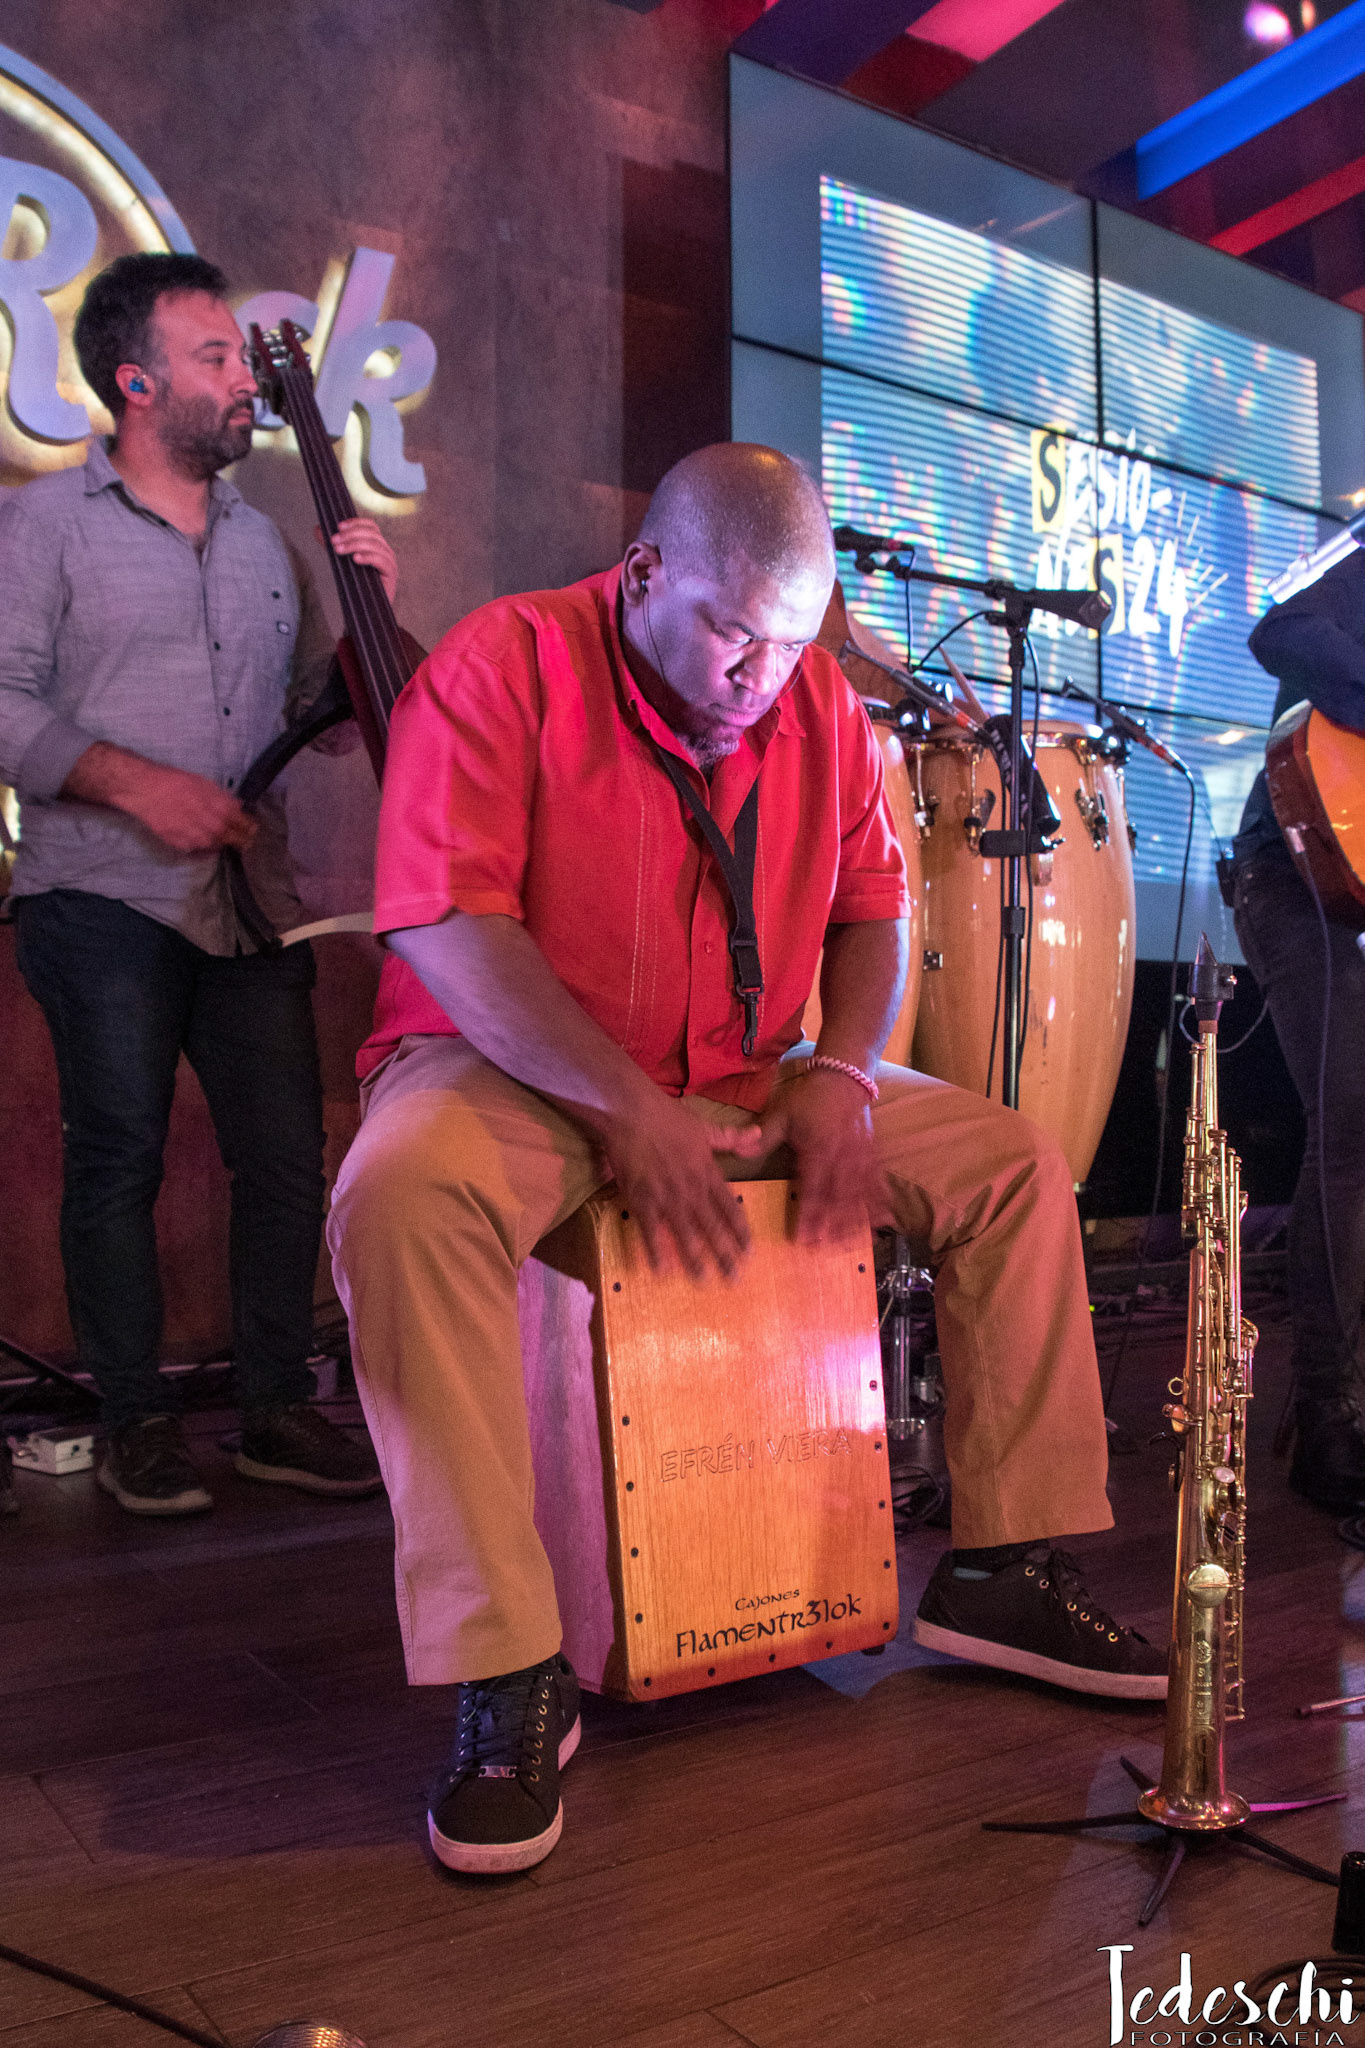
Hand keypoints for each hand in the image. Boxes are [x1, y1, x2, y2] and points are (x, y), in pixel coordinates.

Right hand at [119, 760, 257, 852]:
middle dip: (242, 840)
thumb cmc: (176, 782)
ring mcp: (197, 840)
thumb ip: (225, 798)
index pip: (246, 826)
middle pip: (235, 840)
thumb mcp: (206, 784)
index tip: (253, 828)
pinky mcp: (182, 845)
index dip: (251, 827)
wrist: (147, 790)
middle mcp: (213, 828)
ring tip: (219, 836)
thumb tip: (239, 806)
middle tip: (245, 839)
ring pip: (216, 845)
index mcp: (223, 811)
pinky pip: (198, 848)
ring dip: (221, 841)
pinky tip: (198, 835)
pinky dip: (202, 843)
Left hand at [322, 518, 397, 603]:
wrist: (365, 612)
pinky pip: (381, 561)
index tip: (339, 526)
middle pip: (372, 534)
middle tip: (334, 540)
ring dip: (354, 544)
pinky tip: (355, 559)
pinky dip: (367, 557)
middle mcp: (385, 552)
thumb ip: (333, 545)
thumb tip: (318, 529)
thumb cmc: (356, 586)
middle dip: (351, 534)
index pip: (371, 526)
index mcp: (376, 546)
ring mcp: (390, 563)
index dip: (356, 523)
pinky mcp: (391, 575)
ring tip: (339, 550)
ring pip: (375, 545)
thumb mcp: (342, 561)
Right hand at [600, 1092, 765, 1280]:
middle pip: (712, 1227)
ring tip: (703, 1280)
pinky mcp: (642, 1199)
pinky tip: (661, 1270)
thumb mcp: (704, 1126)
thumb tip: (758, 1135)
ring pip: (685, 1234)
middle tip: (734, 1278)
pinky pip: (651, 1231)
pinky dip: (656, 1250)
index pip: (730, 1208)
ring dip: (694, 1259)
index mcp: (708, 1171)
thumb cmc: (666, 1116)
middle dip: (724, 1254)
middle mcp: (692, 1188)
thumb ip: (730, 1137)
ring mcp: (667, 1196)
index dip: (740, 1231)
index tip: (748, 1251)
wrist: (630, 1112)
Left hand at [755, 1067, 886, 1244]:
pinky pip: (878, 1182)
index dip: (809, 1215)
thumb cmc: (809, 1096)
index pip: (813, 1188)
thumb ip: (763, 1135)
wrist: (844, 1076)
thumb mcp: (782, 1112)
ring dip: (855, 1221)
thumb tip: (738, 1151)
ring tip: (850, 1244)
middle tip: (825, 1249)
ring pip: (860, 1195)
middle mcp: (842, 1156)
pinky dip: (880, 1203)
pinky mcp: (872, 1154)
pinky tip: (882, 1222)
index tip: (804, 1237)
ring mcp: (860, 1156)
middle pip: (838, 1198)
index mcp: (818, 1149)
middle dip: (832, 1226)